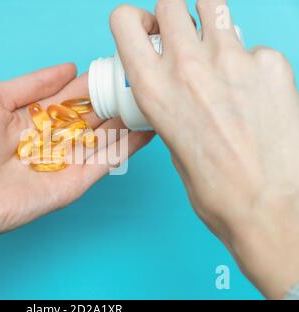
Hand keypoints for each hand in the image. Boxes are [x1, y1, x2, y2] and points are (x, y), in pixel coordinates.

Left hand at [0, 63, 153, 267]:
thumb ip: (32, 84)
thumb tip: (68, 68)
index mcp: (31, 118)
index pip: (69, 96)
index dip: (92, 83)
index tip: (114, 68)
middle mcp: (50, 140)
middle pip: (89, 117)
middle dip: (113, 100)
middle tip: (138, 83)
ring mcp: (63, 162)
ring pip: (102, 139)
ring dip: (125, 121)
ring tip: (148, 101)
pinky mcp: (72, 185)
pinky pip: (104, 163)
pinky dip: (126, 148)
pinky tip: (145, 129)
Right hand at [110, 1, 298, 298]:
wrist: (267, 206)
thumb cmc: (215, 186)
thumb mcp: (170, 141)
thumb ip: (167, 103)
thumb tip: (174, 84)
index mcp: (153, 89)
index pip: (125, 21)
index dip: (133, 20)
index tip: (144, 29)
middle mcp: (188, 66)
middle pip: (171, 2)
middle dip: (172, 15)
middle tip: (180, 36)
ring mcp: (232, 60)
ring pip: (214, 6)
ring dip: (209, 21)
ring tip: (216, 50)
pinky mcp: (270, 64)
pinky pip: (253, 47)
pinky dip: (250, 61)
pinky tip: (253, 91)